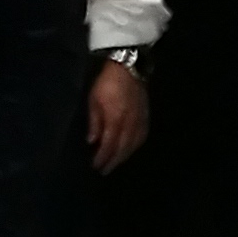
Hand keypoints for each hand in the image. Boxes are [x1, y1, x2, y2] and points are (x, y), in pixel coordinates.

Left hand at [85, 57, 149, 171]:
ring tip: (116, 163)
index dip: (103, 157)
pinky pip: (142, 136)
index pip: (110, 144)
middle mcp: (130, 122)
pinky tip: (130, 149)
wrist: (127, 65)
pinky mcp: (146, 115)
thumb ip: (94, 122)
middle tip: (105, 171)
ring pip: (134, 144)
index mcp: (116, 118)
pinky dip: (136, 146)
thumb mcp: (94, 99)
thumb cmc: (106, 81)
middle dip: (113, 161)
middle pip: (123, 147)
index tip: (96, 166)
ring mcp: (140, 119)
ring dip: (125, 156)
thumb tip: (92, 141)